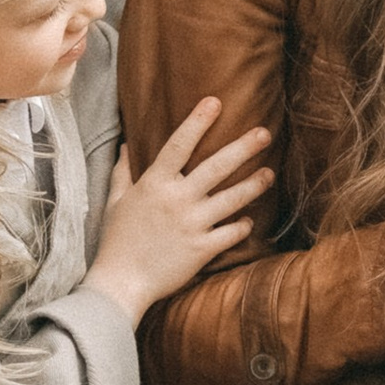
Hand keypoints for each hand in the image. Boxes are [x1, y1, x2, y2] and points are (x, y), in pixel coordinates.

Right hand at [86, 102, 273, 322]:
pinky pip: (232, 232)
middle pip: (217, 166)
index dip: (198, 121)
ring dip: (255, 184)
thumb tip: (126, 145)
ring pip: (233, 198)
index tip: (215, 101)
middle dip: (244, 147)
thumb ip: (122, 171)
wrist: (120, 283)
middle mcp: (177, 200)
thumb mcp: (115, 201)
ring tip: (269, 173)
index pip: (179, 144)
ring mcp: (192, 224)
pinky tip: (248, 220)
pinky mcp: (202, 249)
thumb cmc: (115, 241)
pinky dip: (243, 225)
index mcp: (154, 184)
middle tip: (265, 132)